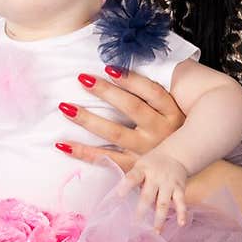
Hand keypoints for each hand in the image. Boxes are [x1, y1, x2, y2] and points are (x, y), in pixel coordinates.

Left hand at [54, 67, 185, 174]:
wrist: (178, 172)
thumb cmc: (175, 136)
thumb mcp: (176, 114)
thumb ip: (158, 96)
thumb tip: (127, 70)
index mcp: (172, 114)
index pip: (152, 92)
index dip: (131, 79)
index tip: (109, 68)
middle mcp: (160, 132)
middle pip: (132, 108)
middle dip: (106, 92)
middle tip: (83, 79)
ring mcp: (146, 152)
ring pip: (115, 133)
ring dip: (88, 119)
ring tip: (66, 107)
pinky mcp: (133, 168)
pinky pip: (105, 159)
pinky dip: (83, 152)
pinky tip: (63, 144)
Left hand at [115, 151, 188, 232]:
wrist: (176, 155)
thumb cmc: (152, 164)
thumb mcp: (140, 166)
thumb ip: (133, 181)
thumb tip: (120, 200)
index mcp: (143, 170)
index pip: (133, 177)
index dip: (126, 185)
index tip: (119, 195)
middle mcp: (156, 178)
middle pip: (148, 195)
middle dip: (142, 210)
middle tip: (135, 224)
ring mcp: (168, 184)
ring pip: (163, 203)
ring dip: (160, 218)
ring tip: (156, 231)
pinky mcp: (179, 189)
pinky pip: (181, 202)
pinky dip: (182, 213)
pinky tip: (181, 223)